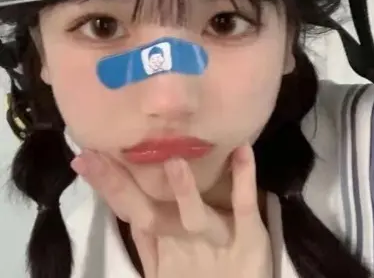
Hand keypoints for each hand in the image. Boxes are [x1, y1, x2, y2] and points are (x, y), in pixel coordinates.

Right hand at [71, 146, 272, 277]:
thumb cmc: (198, 277)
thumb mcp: (166, 262)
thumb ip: (148, 239)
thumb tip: (128, 210)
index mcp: (164, 239)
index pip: (129, 209)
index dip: (106, 186)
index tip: (84, 159)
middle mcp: (182, 239)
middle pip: (147, 213)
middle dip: (118, 185)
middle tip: (92, 157)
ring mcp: (215, 239)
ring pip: (193, 217)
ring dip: (183, 191)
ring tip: (173, 163)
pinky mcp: (248, 238)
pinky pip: (244, 206)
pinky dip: (245, 178)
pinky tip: (243, 150)